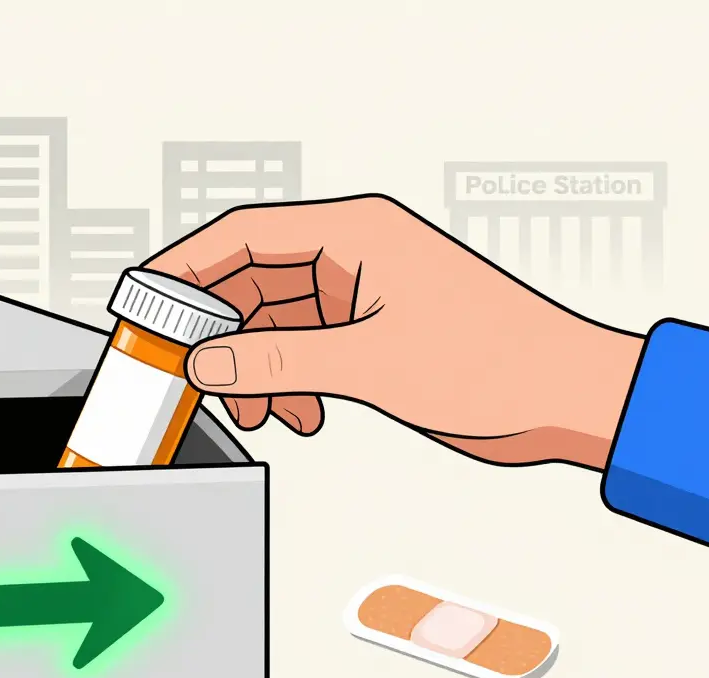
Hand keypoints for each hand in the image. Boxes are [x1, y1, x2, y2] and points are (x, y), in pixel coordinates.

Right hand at [143, 194, 644, 469]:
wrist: (566, 396)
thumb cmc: (497, 360)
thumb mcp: (369, 364)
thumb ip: (277, 361)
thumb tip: (206, 362)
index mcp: (354, 233)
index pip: (242, 235)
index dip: (184, 267)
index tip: (142, 301)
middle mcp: (352, 253)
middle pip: (251, 280)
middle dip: (220, 332)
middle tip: (191, 374)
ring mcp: (361, 292)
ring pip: (275, 320)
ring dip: (256, 365)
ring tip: (259, 410)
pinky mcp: (371, 330)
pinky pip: (304, 347)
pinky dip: (289, 379)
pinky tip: (299, 414)